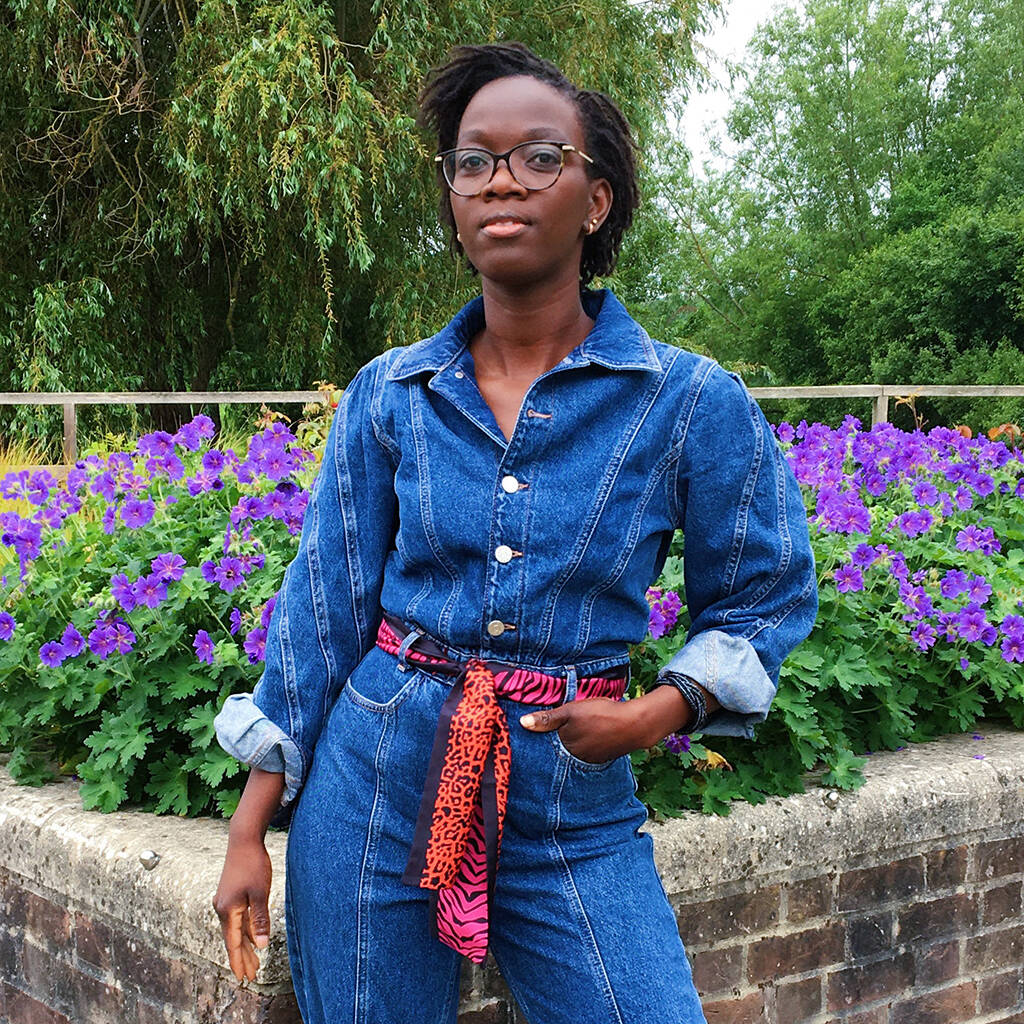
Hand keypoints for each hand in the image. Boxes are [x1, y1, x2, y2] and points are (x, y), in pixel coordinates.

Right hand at [213, 835, 272, 982]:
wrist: (243, 840)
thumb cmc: (253, 865)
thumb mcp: (260, 893)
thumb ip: (259, 920)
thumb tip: (261, 946)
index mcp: (228, 911)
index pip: (234, 943)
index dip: (239, 961)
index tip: (243, 978)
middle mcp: (222, 908)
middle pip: (233, 939)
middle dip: (242, 958)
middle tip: (251, 976)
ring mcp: (224, 901)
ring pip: (235, 929)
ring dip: (245, 945)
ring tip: (253, 962)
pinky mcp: (230, 895)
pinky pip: (237, 919)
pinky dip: (245, 930)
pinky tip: (253, 938)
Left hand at [519, 685, 709, 762]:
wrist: (633, 724)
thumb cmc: (600, 714)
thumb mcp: (571, 711)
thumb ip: (548, 719)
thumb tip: (523, 723)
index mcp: (565, 746)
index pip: (543, 747)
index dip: (535, 742)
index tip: (524, 740)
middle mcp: (575, 757)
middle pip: (556, 753)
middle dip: (548, 747)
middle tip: (538, 742)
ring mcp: (588, 759)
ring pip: (570, 753)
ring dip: (564, 748)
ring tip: (559, 740)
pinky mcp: (600, 756)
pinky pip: (583, 753)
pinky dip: (579, 748)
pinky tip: (580, 740)